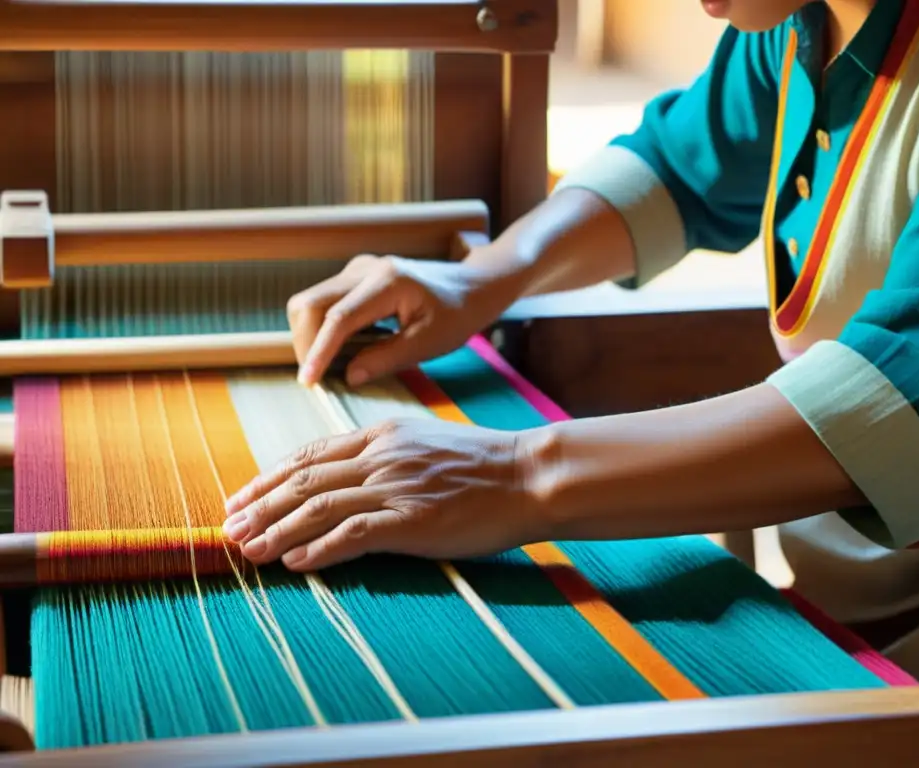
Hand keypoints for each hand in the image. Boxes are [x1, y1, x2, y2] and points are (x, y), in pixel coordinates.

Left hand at [221, 418, 545, 569]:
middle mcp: (382, 456)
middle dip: (260, 506)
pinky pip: (355, 535)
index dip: (268, 477)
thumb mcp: (426, 444)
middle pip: (304, 481)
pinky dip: (320, 549)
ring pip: (319, 507)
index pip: (310, 455)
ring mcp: (396, 486)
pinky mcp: (414, 519)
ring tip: (247, 550)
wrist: (529, 474)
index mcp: (382, 435)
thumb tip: (348, 480)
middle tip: (227, 529)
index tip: (241, 497)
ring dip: (276, 530)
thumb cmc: (484, 464)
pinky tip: (295, 564)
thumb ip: (386, 456)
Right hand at [288, 254, 513, 386]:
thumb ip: (387, 359)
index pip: (339, 318)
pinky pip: (324, 302)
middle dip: (306, 344)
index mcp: (388, 283)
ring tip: (330, 365)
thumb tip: (349, 377)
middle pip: (310, 304)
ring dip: (311, 336)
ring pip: (311, 302)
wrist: (470, 286)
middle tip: (318, 378)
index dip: (319, 351)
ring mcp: (358, 269)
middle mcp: (366, 269)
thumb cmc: (457, 315)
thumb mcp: (428, 343)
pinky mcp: (355, 276)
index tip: (309, 381)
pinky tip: (343, 349)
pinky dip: (322, 328)